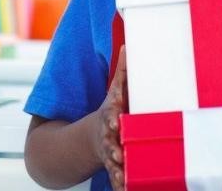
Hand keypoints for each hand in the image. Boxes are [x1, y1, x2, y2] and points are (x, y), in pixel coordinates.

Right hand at [94, 46, 127, 190]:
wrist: (93, 137)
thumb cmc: (113, 110)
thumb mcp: (116, 91)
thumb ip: (123, 71)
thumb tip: (128, 45)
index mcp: (110, 114)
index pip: (111, 114)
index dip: (113, 116)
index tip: (115, 120)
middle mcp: (109, 135)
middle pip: (110, 141)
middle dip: (113, 147)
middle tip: (118, 153)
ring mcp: (111, 152)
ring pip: (113, 163)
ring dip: (118, 170)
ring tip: (123, 177)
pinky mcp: (116, 168)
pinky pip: (119, 179)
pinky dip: (122, 186)